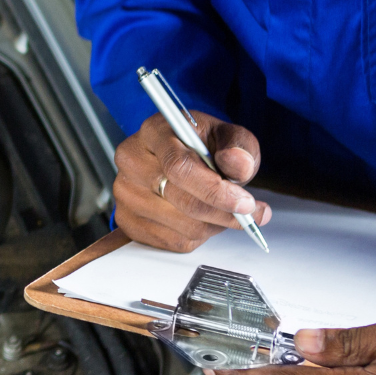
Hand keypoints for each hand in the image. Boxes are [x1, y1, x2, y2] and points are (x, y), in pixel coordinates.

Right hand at [113, 111, 267, 250]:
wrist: (177, 158)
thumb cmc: (200, 145)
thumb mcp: (226, 135)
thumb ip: (239, 146)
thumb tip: (239, 165)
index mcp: (154, 132)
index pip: (179, 167)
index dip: (215, 190)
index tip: (245, 203)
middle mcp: (132, 161)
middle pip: (182, 201)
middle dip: (224, 213)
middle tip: (250, 214)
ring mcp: (125, 193)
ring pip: (183, 226)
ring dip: (213, 225)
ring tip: (221, 210)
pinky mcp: (127, 220)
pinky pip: (173, 242)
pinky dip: (198, 236)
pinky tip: (202, 218)